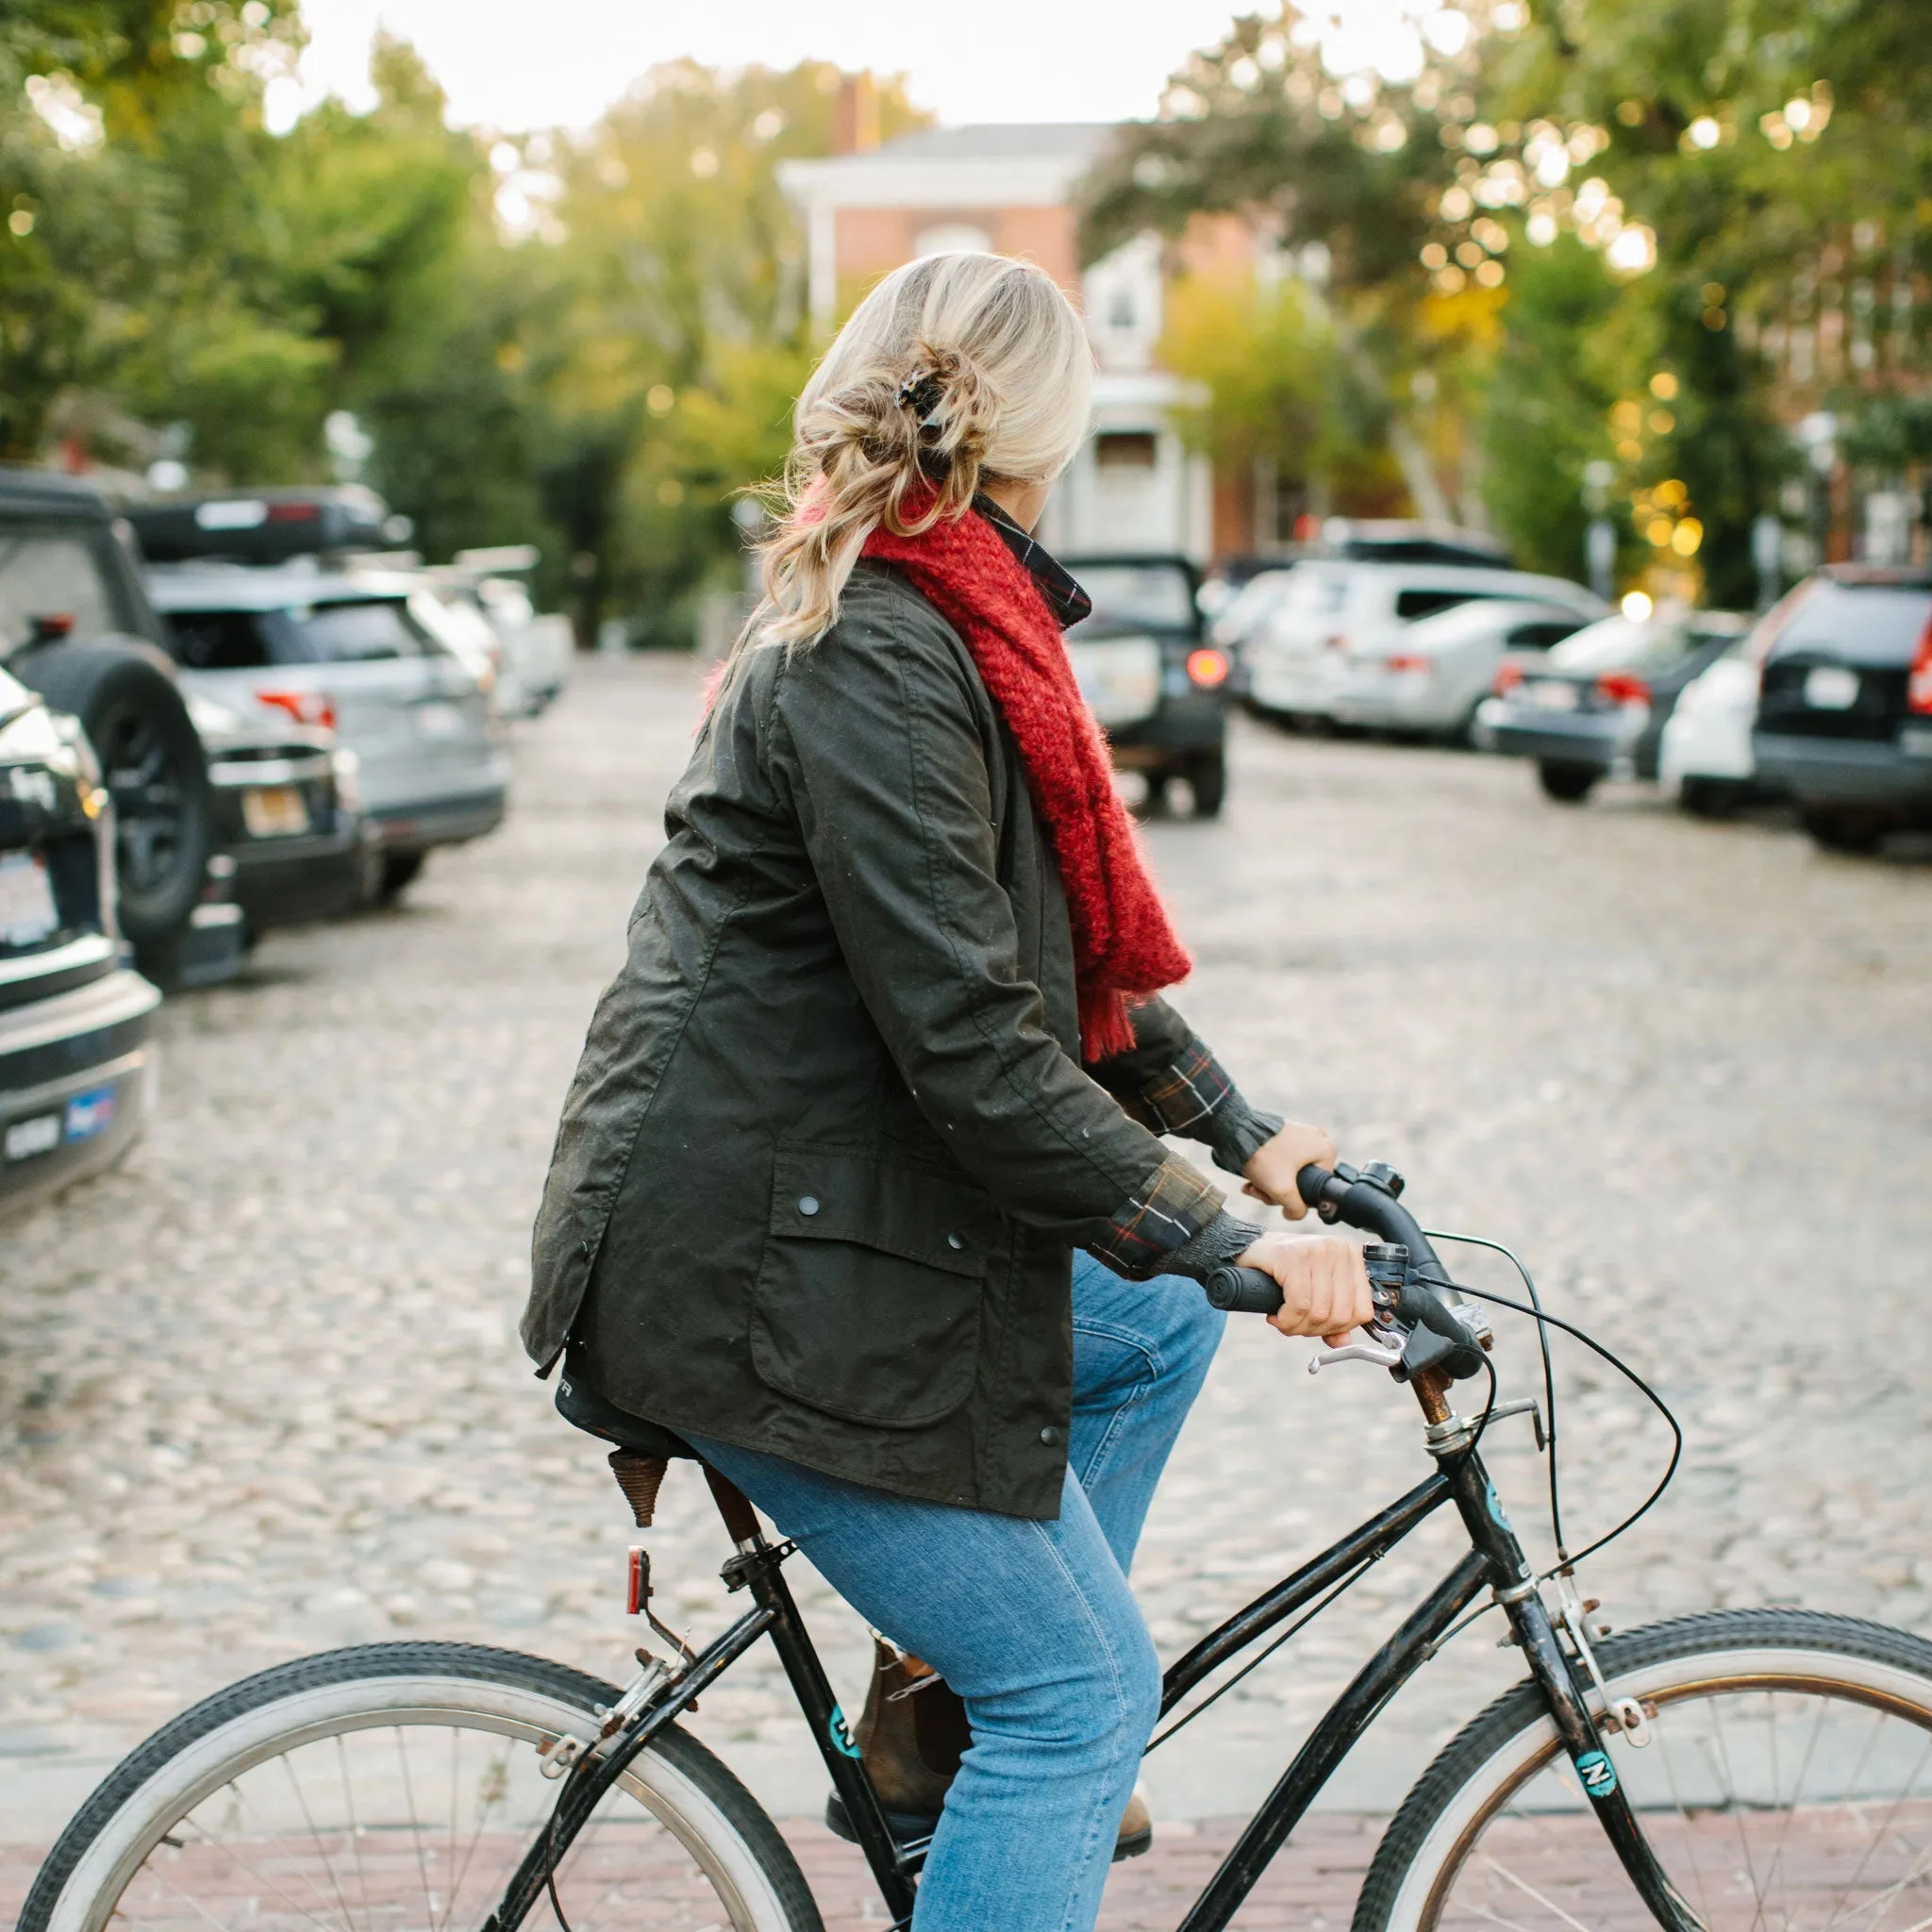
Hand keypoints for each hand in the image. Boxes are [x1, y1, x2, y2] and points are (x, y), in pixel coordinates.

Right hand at [1237, 1232, 1370, 1346]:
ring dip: (1297, 1327)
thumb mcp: (1315, 1290)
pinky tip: (1276, 1316)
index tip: (1317, 1328)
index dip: (1339, 1329)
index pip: (1362, 1311)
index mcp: (1351, 1258)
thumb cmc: (1283, 1268)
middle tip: (1295, 1326)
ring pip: (1319, 1313)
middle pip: (1341, 1315)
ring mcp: (1317, 1252)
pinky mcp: (1294, 1257)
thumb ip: (1333, 1316)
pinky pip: (1299, 1305)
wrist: (1248, 1247)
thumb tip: (1342, 1342)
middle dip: (1314, 1331)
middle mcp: (1339, 1251)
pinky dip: (1286, 1320)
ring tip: (1284, 1320)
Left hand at [1241, 1121, 1338, 1219]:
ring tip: (1252, 1186)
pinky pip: (1281, 1160)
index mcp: (1327, 1150)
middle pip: (1301, 1180)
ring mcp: (1300, 1134)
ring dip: (1269, 1184)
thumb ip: (1296, 1209)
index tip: (1277, 1197)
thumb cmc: (1264, 1157)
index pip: (1318, 1188)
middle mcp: (1317, 1139)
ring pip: (1289, 1172)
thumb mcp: (1282, 1190)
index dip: (1297, 1199)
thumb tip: (1297, 1214)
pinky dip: (1267, 1171)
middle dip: (1277, 1192)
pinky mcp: (1284, 1133)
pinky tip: (1251, 1178)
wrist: (1236, 1130)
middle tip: (1260, 1191)